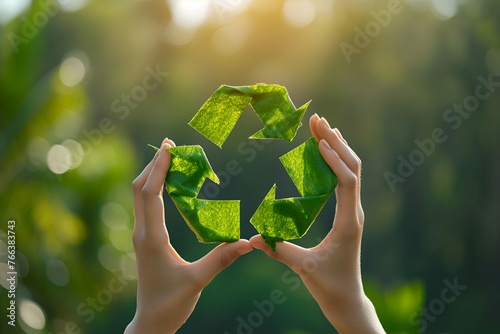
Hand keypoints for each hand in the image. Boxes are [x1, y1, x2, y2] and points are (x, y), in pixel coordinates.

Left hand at [125, 138, 252, 333]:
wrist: (150, 322)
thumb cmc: (171, 304)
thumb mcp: (198, 282)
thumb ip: (221, 259)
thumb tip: (249, 242)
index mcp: (152, 239)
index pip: (150, 194)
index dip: (158, 168)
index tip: (169, 147)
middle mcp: (142, 233)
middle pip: (139, 188)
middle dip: (153, 164)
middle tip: (170, 144)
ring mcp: (141, 236)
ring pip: (140, 196)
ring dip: (152, 174)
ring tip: (170, 157)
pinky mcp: (144, 239)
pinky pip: (146, 205)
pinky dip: (154, 187)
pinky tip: (168, 184)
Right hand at [249, 115, 384, 332]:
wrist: (348, 299)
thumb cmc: (329, 286)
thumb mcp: (304, 268)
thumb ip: (279, 252)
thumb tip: (253, 238)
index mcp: (348, 222)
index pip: (347, 182)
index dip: (334, 159)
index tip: (318, 140)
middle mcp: (355, 213)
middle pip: (352, 167)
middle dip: (335, 141)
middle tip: (317, 119)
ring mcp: (353, 212)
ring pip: (352, 170)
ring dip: (338, 146)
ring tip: (322, 126)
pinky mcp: (348, 213)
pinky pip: (346, 179)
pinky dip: (337, 160)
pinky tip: (328, 150)